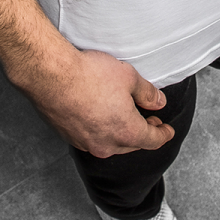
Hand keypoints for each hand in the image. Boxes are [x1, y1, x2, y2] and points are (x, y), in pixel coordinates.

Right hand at [26, 48, 175, 157]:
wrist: (51, 75)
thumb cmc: (89, 74)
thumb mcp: (129, 77)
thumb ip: (147, 93)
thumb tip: (159, 102)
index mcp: (126, 132)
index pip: (152, 140)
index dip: (163, 135)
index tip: (168, 131)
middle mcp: (106, 144)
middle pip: (132, 144)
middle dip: (143, 133)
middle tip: (150, 119)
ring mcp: (85, 143)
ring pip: (111, 143)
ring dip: (121, 132)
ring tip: (125, 115)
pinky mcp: (68, 136)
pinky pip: (92, 138)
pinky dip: (101, 130)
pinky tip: (100, 115)